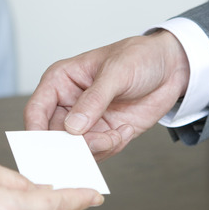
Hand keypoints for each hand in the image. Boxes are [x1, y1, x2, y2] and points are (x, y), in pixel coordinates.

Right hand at [24, 30, 189, 160]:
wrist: (172, 68)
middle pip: (54, 138)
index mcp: (60, 82)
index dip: (36, 132)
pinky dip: (112, 148)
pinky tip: (126, 130)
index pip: (36, 111)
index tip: (48, 148)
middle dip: (74, 146)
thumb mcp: (117, 72)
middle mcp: (68, 104)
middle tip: (96, 143)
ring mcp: (86, 122)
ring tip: (118, 133)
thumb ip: (94, 100)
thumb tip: (73, 127)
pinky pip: (99, 153)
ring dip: (97, 148)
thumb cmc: (140, 57)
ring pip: (76, 150)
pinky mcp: (104, 134)